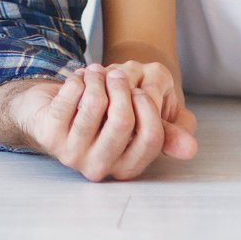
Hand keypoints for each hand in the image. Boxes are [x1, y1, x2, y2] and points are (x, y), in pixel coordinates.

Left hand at [23, 65, 187, 181]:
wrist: (51, 112)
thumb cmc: (101, 118)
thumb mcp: (138, 125)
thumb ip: (166, 133)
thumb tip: (191, 148)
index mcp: (126, 167)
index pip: (151, 138)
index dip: (148, 106)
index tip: (140, 91)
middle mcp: (100, 167)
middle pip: (123, 120)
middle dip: (122, 86)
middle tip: (116, 73)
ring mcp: (72, 154)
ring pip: (96, 103)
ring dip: (99, 77)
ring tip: (96, 72)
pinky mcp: (49, 133)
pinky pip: (71, 95)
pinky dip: (78, 77)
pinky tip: (78, 78)